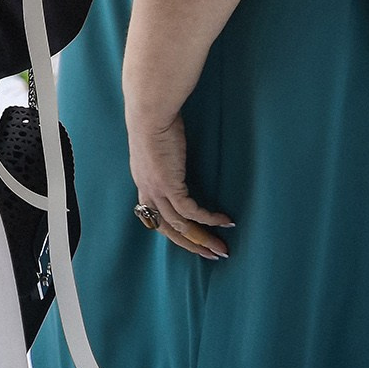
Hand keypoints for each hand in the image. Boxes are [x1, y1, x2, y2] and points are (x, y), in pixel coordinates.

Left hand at [127, 108, 231, 258]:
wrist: (150, 113)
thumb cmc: (156, 123)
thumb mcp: (158, 147)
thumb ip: (166, 161)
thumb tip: (178, 161)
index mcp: (143, 182)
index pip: (154, 218)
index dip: (174, 232)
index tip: (192, 241)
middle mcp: (147, 190)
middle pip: (167, 229)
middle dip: (191, 244)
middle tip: (212, 254)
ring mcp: (157, 189)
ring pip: (180, 226)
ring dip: (203, 238)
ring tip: (222, 247)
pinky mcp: (169, 185)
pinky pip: (191, 211)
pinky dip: (209, 219)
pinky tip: (225, 220)